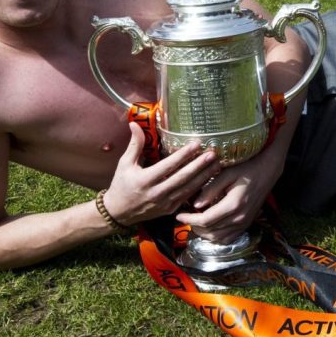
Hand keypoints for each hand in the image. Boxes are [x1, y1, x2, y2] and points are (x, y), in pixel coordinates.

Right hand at [101, 123, 221, 225]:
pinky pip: (187, 198)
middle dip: (199, 166)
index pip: (168, 166)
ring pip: (188, 189)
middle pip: (182, 178)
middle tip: (212, 154)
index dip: (183, 155)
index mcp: (145, 180)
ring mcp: (164, 203)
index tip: (196, 144)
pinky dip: (199, 189)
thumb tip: (134, 124)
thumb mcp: (124, 164)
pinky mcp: (170, 210)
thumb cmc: (121, 184)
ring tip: (216, 164)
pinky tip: (210, 179)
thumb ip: (134, 144)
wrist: (119, 212)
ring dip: (204, 177)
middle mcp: (156, 193)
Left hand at [174, 146, 284, 242]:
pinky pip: (228, 238)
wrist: (268, 171)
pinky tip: (208, 227)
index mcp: (234, 204)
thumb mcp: (227, 173)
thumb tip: (195, 204)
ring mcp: (244, 223)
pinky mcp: (246, 224)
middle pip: (210, 231)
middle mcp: (240, 218)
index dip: (189, 219)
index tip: (178, 214)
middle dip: (194, 226)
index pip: (206, 220)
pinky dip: (215, 237)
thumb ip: (211, 189)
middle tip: (184, 217)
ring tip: (194, 222)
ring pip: (218, 238)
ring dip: (203, 233)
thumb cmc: (247, 167)